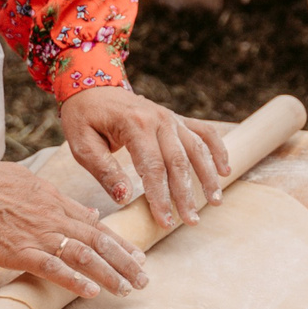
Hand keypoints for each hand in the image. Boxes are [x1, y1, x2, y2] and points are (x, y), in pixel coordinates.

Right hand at [0, 161, 147, 294]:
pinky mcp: (20, 252)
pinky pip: (54, 269)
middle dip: (125, 261)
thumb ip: (61, 199)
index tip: (138, 255)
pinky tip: (92, 293)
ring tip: (128, 289)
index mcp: (57, 201)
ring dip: (110, 274)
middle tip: (144, 278)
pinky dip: (75, 281)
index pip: (97, 224)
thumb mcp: (31, 182)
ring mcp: (39, 235)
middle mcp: (55, 218)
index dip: (120, 241)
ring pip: (84, 256)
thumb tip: (89, 211)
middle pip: (99, 241)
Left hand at [59, 87, 230, 228]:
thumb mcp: (82, 145)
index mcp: (134, 125)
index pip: (152, 167)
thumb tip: (124, 198)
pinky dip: (217, 150)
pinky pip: (204, 132)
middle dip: (186, 195)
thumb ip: (105, 171)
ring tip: (215, 201)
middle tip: (192, 221)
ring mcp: (171, 118)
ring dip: (208, 176)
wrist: (92, 86)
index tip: (166, 222)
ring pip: (197, 149)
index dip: (160, 197)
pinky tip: (225, 170)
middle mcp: (158, 119)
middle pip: (179, 162)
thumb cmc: (84, 117)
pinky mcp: (177, 119)